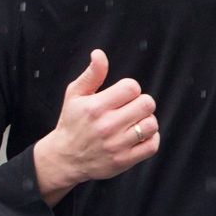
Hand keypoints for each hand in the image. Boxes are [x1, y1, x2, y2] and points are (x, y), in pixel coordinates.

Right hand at [31, 49, 158, 205]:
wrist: (64, 159)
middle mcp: (106, 126)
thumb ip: (91, 75)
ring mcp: (116, 145)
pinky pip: (152, 145)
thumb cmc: (71, 123)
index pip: (132, 87)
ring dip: (146, 122)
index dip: (130, 89)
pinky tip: (138, 137)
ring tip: (134, 123)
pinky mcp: (124, 160)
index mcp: (95, 107)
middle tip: (130, 109)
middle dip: (141, 104)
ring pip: (152, 125)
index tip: (121, 96)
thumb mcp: (74, 96)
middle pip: (147, 104)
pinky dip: (150, 140)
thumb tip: (99, 54)